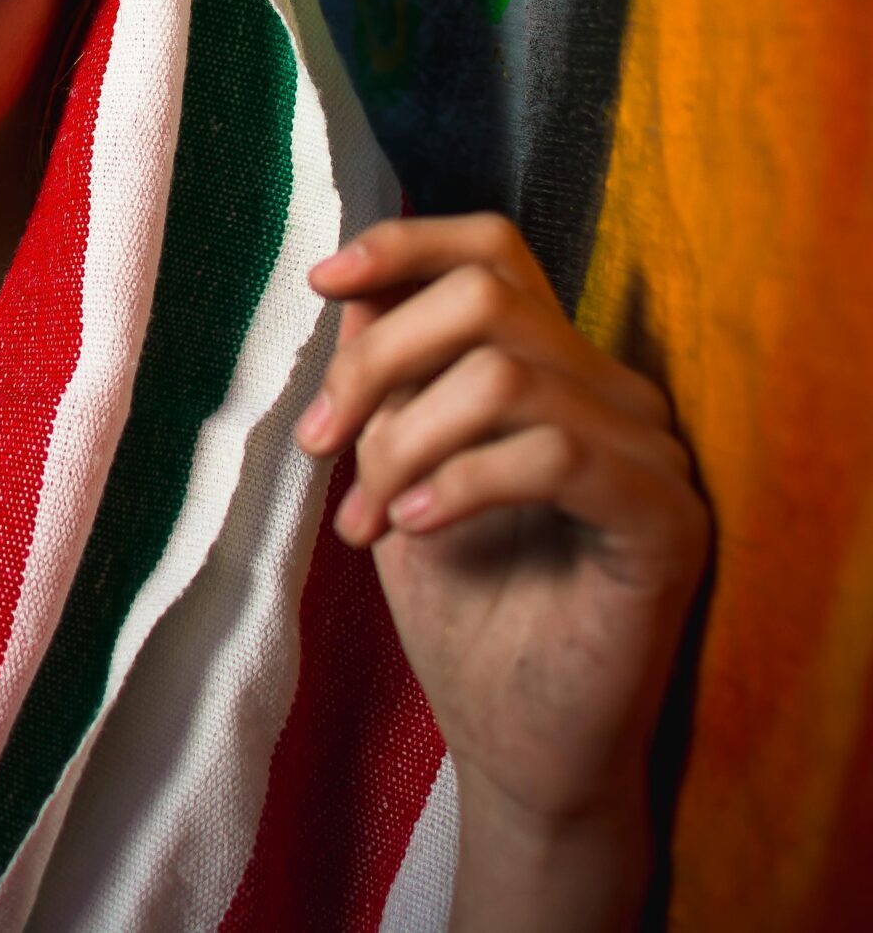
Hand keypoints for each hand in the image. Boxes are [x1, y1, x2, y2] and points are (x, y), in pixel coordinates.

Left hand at [296, 214, 708, 930]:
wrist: (514, 740)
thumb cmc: (460, 609)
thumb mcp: (397, 472)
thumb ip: (390, 380)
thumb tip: (353, 287)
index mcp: (554, 368)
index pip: (495, 250)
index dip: (406, 246)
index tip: (323, 282)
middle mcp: (613, 393)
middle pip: (486, 299)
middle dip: (377, 361)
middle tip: (320, 446)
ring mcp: (650, 453)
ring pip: (509, 374)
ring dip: (405, 443)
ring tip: (365, 520)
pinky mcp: (665, 521)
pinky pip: (555, 454)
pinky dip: (462, 482)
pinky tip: (414, 529)